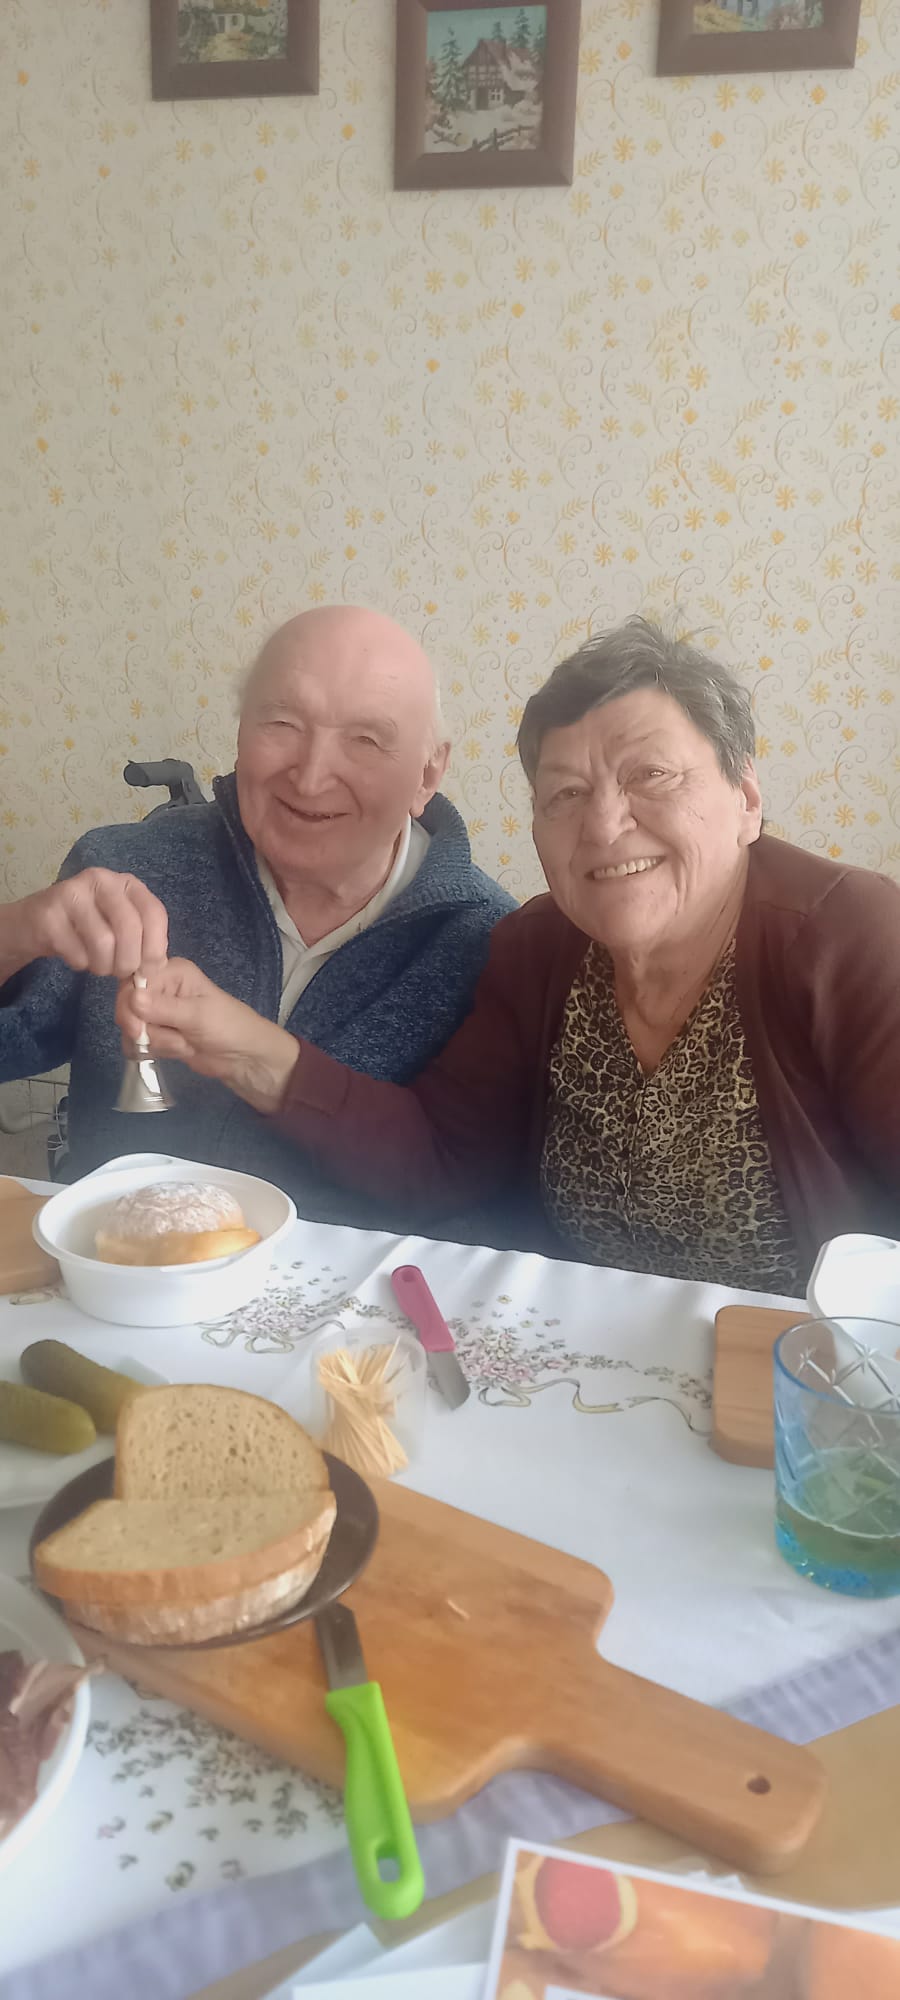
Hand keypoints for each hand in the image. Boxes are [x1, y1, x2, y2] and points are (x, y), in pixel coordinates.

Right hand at [0, 869, 167, 982]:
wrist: (33, 923)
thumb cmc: (86, 928)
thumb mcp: (119, 928)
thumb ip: (143, 941)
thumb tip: (156, 967)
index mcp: (126, 883)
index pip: (154, 913)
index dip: (155, 947)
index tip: (149, 971)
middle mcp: (101, 880)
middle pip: (129, 927)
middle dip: (128, 961)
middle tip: (119, 973)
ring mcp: (72, 893)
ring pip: (103, 942)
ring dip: (103, 966)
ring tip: (98, 965)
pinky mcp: (49, 914)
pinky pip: (77, 952)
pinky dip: (81, 964)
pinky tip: (76, 957)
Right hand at [116, 958, 299, 1114]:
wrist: (243, 1058)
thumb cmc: (228, 1027)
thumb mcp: (198, 1015)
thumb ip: (164, 1008)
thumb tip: (132, 999)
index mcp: (171, 971)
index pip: (132, 981)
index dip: (129, 1004)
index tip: (137, 1027)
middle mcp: (161, 988)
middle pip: (127, 1005)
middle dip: (145, 1028)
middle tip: (173, 1039)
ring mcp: (158, 1012)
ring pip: (133, 1028)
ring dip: (158, 1042)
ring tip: (185, 1043)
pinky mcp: (159, 1033)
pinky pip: (139, 1043)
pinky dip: (157, 1050)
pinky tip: (180, 1051)